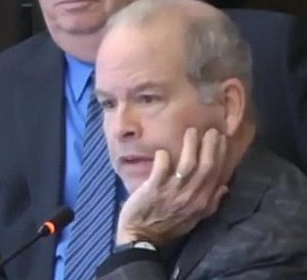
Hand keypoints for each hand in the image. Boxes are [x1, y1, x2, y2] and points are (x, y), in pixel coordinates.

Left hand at [116, 128, 228, 245]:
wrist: (142, 237)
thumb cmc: (167, 225)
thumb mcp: (194, 218)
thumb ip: (211, 202)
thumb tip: (224, 187)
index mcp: (202, 202)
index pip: (216, 175)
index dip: (220, 155)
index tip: (221, 138)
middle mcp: (191, 196)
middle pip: (206, 167)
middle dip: (210, 146)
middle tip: (210, 130)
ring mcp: (173, 192)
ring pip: (188, 166)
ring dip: (191, 146)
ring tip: (191, 132)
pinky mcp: (154, 189)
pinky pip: (162, 170)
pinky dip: (164, 158)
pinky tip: (163, 150)